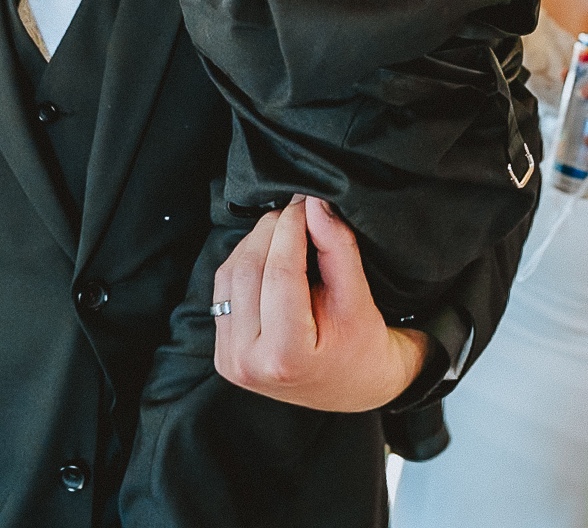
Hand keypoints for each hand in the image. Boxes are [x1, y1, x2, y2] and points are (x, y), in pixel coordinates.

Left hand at [213, 197, 428, 412]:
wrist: (354, 388)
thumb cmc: (364, 348)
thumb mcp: (359, 299)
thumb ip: (337, 249)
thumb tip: (315, 204)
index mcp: (286, 358)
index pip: (280, 273)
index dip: (292, 227)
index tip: (306, 200)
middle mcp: (249, 363)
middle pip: (248, 270)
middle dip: (273, 229)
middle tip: (298, 208)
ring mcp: (230, 360)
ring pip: (229, 274)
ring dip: (256, 242)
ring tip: (287, 229)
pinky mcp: (223, 352)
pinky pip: (224, 290)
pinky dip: (244, 262)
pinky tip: (269, 253)